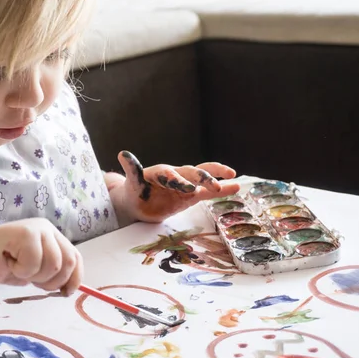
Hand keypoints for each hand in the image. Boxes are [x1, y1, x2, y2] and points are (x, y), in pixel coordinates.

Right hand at [0, 218, 82, 295]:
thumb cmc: (4, 265)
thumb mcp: (34, 271)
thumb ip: (53, 273)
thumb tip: (70, 288)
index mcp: (54, 237)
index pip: (75, 258)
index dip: (74, 278)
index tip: (65, 292)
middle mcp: (48, 229)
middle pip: (67, 262)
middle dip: (52, 281)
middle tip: (32, 280)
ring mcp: (37, 229)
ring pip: (52, 264)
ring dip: (34, 276)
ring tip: (18, 269)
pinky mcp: (25, 232)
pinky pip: (33, 262)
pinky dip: (22, 271)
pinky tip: (10, 263)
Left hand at [114, 151, 239, 222]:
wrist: (138, 204)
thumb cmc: (134, 193)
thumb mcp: (132, 184)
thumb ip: (133, 171)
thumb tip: (122, 153)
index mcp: (159, 172)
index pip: (170, 174)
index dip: (178, 180)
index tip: (188, 189)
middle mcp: (174, 174)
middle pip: (190, 173)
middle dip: (202, 178)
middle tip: (214, 186)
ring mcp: (184, 183)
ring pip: (202, 177)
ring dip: (215, 178)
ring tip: (232, 178)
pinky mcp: (190, 195)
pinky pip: (207, 192)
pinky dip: (221, 189)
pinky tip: (236, 187)